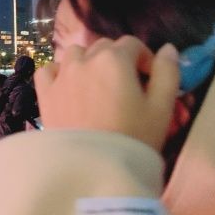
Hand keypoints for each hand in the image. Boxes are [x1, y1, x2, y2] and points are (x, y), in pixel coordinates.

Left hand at [36, 37, 179, 152]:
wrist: (93, 170)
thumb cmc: (133, 138)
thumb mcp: (161, 107)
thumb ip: (168, 73)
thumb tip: (168, 48)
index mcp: (114, 59)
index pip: (133, 44)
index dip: (144, 59)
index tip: (150, 80)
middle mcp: (85, 60)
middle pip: (104, 47)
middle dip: (118, 60)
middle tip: (126, 87)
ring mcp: (61, 75)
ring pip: (75, 54)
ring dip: (88, 62)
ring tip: (98, 86)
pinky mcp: (45, 93)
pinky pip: (49, 70)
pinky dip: (59, 73)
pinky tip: (69, 87)